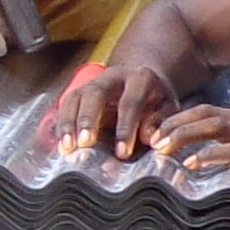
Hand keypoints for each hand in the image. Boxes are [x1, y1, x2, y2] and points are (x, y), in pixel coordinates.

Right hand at [43, 56, 181, 160]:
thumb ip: (160, 122)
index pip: (130, 102)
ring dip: (69, 123)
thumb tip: (149, 138)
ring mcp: (93, 81)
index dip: (125, 128)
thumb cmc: (156, 100)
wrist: (141, 79)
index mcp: (140, 78)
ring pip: (76, 97)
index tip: (122, 153)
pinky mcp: (80, 91)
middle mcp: (113, 76)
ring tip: (67, 147)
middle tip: (85, 143)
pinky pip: (66, 104)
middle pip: (95, 93)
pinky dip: (62, 124)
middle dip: (89, 119)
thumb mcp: (167, 108)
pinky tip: (61, 143)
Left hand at [160, 99, 229, 227]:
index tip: (161, 134)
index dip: (182, 120)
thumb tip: (211, 163)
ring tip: (164, 149)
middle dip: (176, 124)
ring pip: (217, 126)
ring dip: (186, 136)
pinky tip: (192, 165)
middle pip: (209, 113)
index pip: (211, 111)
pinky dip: (209, 156)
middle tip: (154, 139)